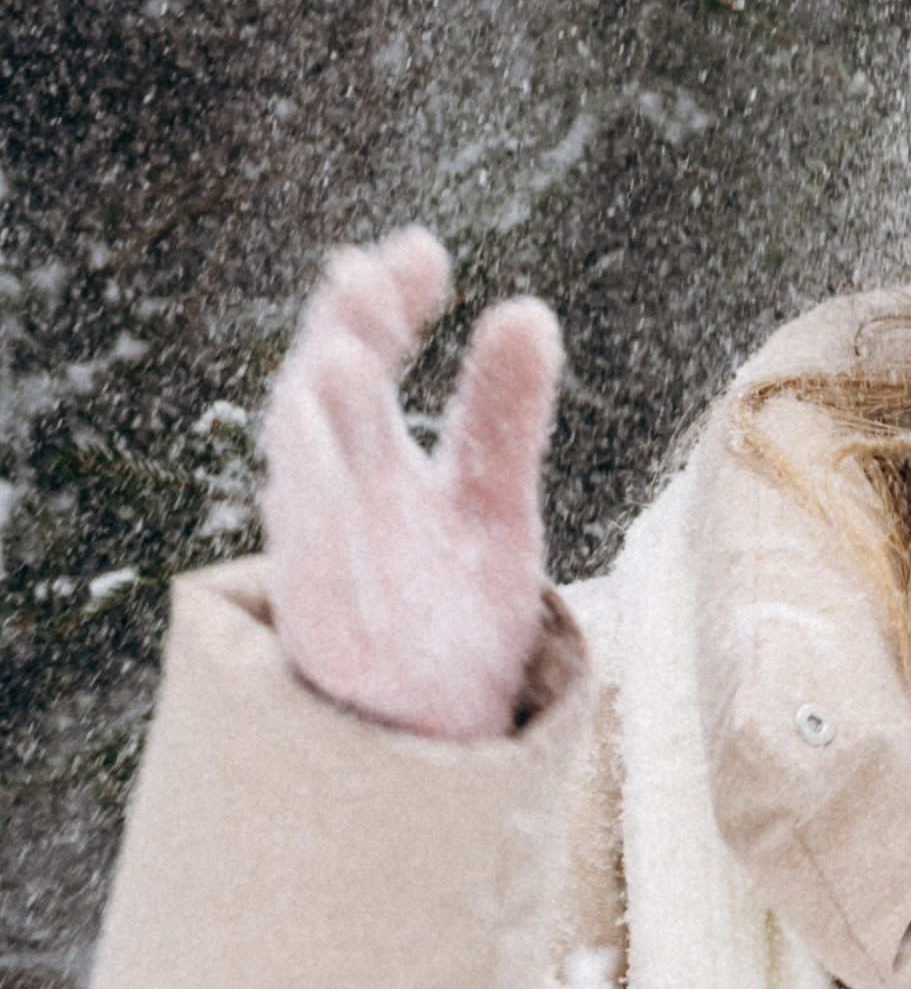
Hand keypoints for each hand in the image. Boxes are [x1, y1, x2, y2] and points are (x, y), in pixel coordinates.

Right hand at [259, 228, 563, 741]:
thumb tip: (527, 307)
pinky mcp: (326, 644)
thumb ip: (504, 414)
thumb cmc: (447, 610)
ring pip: (306, 491)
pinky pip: (318, 592)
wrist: (433, 741)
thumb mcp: (492, 501)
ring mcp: (323, 571)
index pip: (366, 361)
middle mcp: (335, 503)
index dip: (385, 305)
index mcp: (371, 459)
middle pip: (323, 408)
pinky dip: (326, 546)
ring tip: (344, 359)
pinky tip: (335, 488)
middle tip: (361, 276)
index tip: (420, 246)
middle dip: (341, 342)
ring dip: (320, 428)